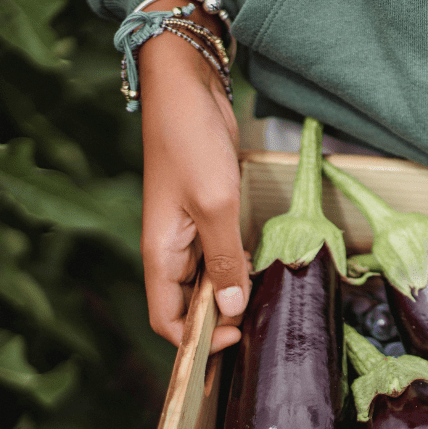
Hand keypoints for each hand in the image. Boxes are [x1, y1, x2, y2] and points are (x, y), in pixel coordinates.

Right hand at [138, 0, 249, 353]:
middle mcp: (172, 249)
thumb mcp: (215, 204)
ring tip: (267, 305)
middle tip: (260, 326)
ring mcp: (191, 231)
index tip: (234, 340)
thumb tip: (229, 309)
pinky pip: (221, 254)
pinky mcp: (210, 213)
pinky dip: (239, 267)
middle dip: (219, 322)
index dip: (196, 340)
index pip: (167, 320)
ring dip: (233, 295)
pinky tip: (264, 271)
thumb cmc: (192, 142)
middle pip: (190, 305)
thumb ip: (224, 260)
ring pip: (209, 281)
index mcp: (160, 254)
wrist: (188, 88)